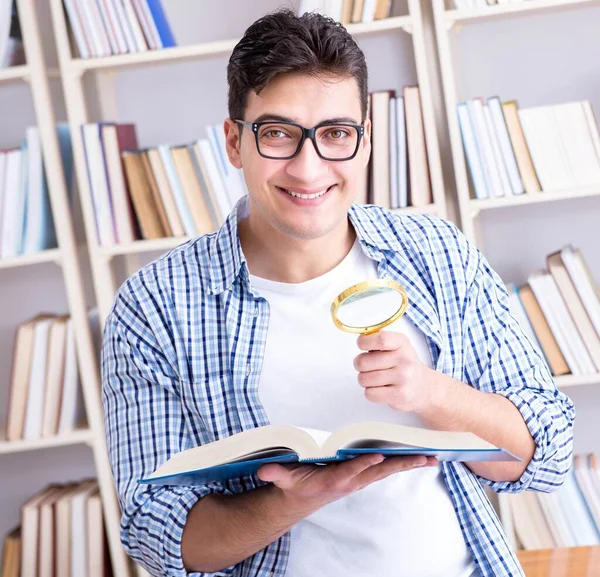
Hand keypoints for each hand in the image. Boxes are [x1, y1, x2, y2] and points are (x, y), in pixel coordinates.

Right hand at [257, 454, 437, 516]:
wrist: (300, 500)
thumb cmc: (295, 485)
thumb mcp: (283, 480)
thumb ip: (276, 474)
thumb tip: (264, 471)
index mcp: (333, 480)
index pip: (350, 471)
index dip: (362, 464)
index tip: (377, 456)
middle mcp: (350, 481)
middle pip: (379, 471)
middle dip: (401, 464)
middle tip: (424, 457)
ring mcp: (358, 479)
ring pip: (386, 470)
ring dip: (408, 464)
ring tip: (431, 457)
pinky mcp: (361, 476)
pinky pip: (384, 469)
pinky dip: (401, 463)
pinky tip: (417, 458)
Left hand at [354, 330, 437, 413]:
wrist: (422, 387)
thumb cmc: (402, 364)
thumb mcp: (396, 345)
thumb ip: (378, 341)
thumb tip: (361, 340)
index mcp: (402, 343)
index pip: (380, 339)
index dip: (364, 342)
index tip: (361, 344)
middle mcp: (405, 359)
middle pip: (364, 362)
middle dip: (359, 364)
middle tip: (366, 366)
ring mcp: (403, 378)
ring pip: (364, 379)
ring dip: (364, 379)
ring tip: (375, 378)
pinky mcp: (400, 395)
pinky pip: (370, 394)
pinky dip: (370, 392)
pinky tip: (380, 389)